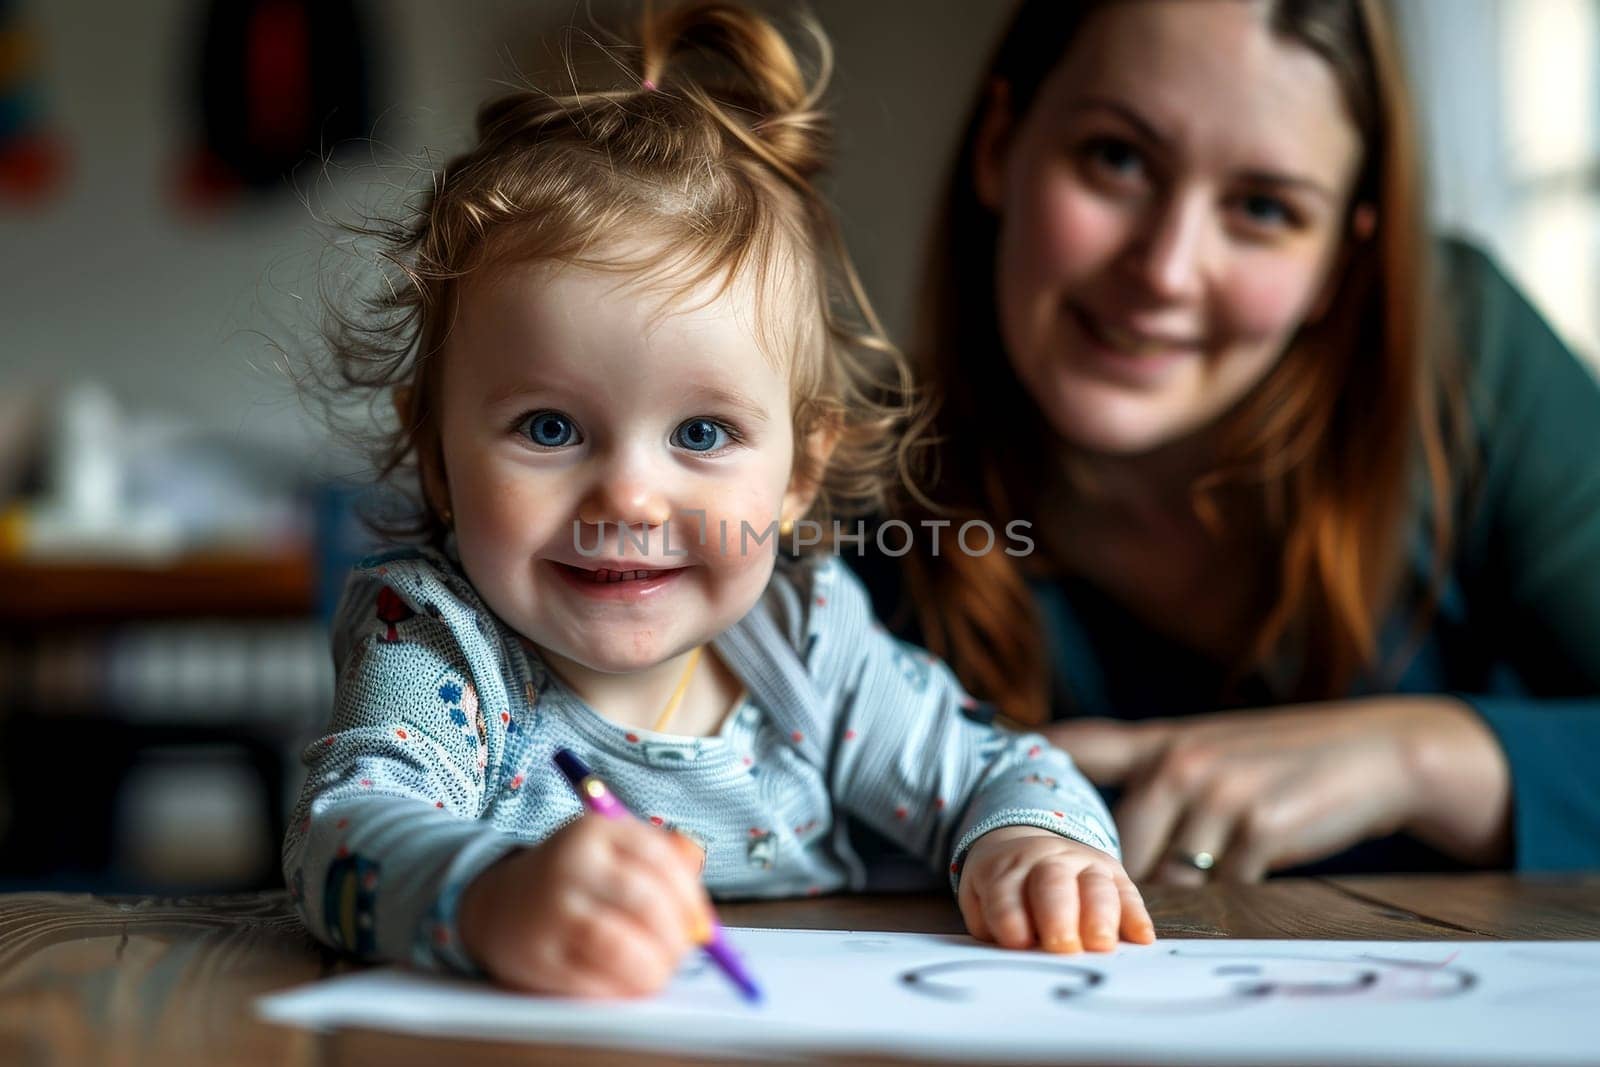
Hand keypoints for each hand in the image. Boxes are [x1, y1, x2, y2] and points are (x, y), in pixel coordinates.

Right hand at [458, 814, 711, 996]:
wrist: (501, 903)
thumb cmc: (577, 878)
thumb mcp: (614, 850)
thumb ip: (664, 857)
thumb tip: (699, 882)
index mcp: (595, 830)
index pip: (660, 860)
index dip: (691, 898)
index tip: (704, 926)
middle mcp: (571, 865)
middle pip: (647, 903)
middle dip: (677, 937)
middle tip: (683, 953)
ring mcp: (550, 911)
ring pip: (621, 947)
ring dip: (653, 968)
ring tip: (658, 973)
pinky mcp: (537, 955)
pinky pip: (593, 981)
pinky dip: (622, 989)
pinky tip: (627, 985)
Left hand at [958, 826, 1154, 952]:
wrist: (1022, 847)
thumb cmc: (1002, 892)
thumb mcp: (981, 902)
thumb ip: (993, 927)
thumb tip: (1013, 958)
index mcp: (1004, 869)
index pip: (1005, 892)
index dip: (1010, 916)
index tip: (1018, 942)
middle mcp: (1045, 860)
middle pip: (1052, 881)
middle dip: (1058, 914)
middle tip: (1062, 947)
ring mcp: (1081, 862)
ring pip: (1094, 883)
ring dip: (1099, 915)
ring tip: (1100, 945)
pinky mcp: (1111, 871)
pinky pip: (1126, 891)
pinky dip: (1135, 914)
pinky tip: (1140, 938)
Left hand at [1046, 697, 1509, 885]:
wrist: (1375, 753)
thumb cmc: (1282, 760)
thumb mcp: (1210, 746)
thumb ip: (1152, 771)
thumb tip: (1094, 814)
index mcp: (1163, 742)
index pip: (1082, 746)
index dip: (1035, 752)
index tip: (997, 759)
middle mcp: (1181, 762)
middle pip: (1121, 847)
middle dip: (1125, 879)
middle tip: (1134, 893)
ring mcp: (1218, 794)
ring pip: (1172, 877)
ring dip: (1187, 892)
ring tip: (1207, 877)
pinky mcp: (1258, 828)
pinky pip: (1223, 890)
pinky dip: (1234, 895)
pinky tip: (1256, 870)